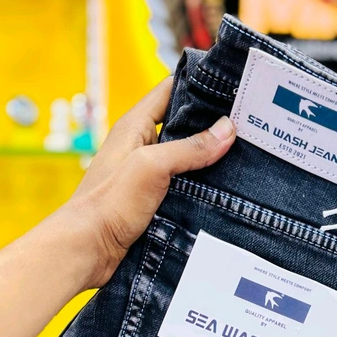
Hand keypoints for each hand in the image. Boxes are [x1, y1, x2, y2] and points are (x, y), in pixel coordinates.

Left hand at [63, 77, 235, 287]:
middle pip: (184, 125)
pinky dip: (204, 186)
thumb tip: (226, 130)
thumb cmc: (107, 206)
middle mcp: (142, 147)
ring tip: (247, 155)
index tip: (231, 86)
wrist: (87, 251)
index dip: (199, 84)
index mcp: (135, 127)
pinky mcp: (154, 201)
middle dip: (213, 124)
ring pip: (188, 158)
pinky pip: (185, 186)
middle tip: (249, 123)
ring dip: (211, 159)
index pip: (170, 90)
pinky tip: (226, 190)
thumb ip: (188, 148)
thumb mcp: (150, 167)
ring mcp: (148, 175)